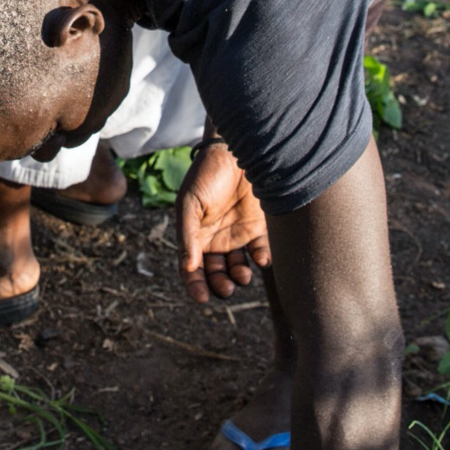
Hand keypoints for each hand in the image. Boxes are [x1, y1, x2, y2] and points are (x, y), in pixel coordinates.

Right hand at [177, 139, 270, 303]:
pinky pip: (260, 252)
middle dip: (220, 286)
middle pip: (216, 275)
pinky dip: (261, 260)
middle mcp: (215, 241)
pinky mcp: (258, 229)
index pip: (192, 270)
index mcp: (194, 237)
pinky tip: (261, 260)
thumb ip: (188, 235)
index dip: (195, 287)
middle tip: (226, 289)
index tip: (202, 298)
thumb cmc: (206, 175)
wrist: (236, 151)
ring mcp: (237, 236)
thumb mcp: (190, 204)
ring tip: (242, 276)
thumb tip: (188, 268)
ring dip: (240, 278)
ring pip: (238, 269)